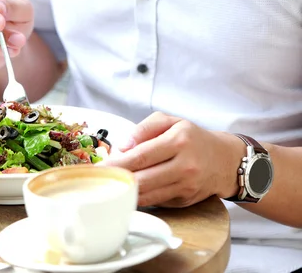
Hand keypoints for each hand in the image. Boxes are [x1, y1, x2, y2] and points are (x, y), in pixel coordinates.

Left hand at [107, 112, 244, 207]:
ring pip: (148, 194)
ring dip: (125, 192)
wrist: (225, 160)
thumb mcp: (171, 121)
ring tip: (108, 186)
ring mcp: (186, 186)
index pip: (141, 155)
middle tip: (98, 179)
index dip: (117, 164)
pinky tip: (127, 193)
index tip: (99, 168)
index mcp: (178, 140)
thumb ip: (144, 128)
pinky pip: (156, 202)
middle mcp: (184, 165)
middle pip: (142, 179)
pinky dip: (139, 198)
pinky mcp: (185, 201)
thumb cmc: (192, 138)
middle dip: (117, 180)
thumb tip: (123, 146)